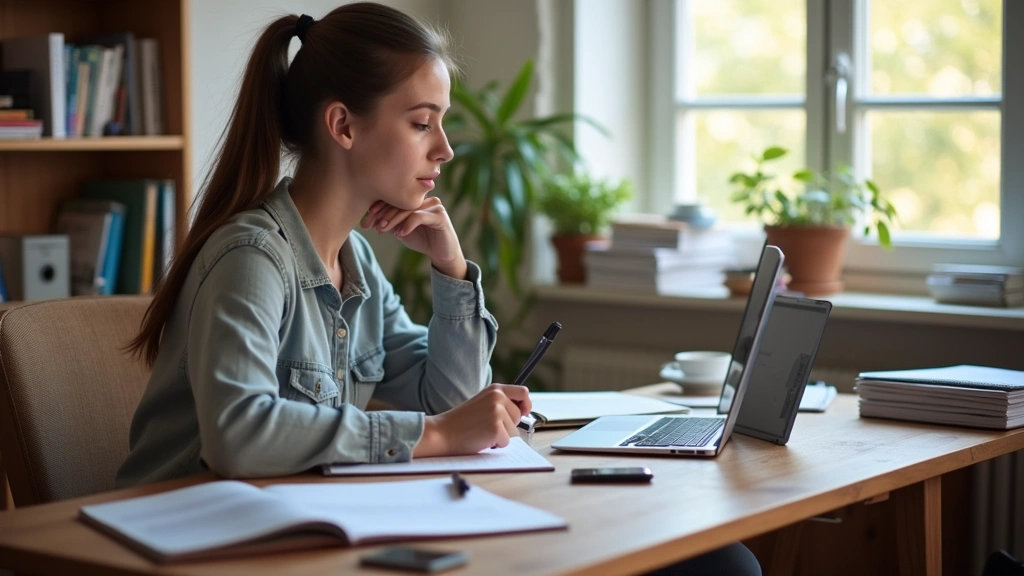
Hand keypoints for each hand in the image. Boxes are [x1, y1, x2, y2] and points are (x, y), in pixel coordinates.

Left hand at [361, 197, 466, 278]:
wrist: (442, 254)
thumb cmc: (422, 240)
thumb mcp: (401, 230)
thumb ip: (390, 222)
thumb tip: (370, 219)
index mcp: (416, 200)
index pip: (395, 199)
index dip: (379, 208)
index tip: (367, 220)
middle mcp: (426, 199)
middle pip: (401, 202)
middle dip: (384, 215)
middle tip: (374, 226)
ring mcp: (434, 206)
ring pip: (408, 209)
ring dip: (393, 220)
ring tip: (383, 230)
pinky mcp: (440, 216)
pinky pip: (419, 217)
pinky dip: (407, 225)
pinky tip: (399, 234)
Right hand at [412, 384, 532, 457]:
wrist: (442, 432)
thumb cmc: (461, 421)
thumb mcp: (482, 402)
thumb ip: (500, 402)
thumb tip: (523, 411)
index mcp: (495, 389)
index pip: (523, 392)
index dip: (526, 404)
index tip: (523, 412)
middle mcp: (498, 398)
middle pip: (519, 416)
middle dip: (507, 425)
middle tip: (486, 426)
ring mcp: (497, 413)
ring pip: (513, 431)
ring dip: (501, 436)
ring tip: (482, 431)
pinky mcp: (496, 428)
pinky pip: (506, 442)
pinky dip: (495, 445)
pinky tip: (481, 439)